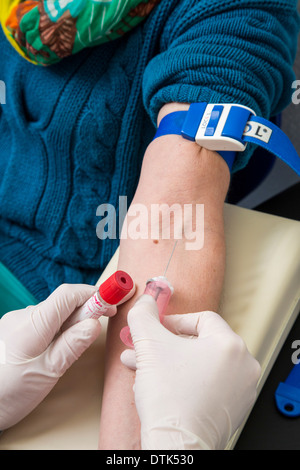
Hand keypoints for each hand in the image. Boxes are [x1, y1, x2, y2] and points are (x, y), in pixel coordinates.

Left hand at [0, 284, 101, 429]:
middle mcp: (22, 316)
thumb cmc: (7, 393)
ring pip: (52, 315)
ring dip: (69, 324)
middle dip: (84, 312)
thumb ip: (71, 346)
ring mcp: (15, 323)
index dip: (94, 294)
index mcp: (32, 323)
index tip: (112, 304)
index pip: (68, 294)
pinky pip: (41, 323)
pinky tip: (54, 351)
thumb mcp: (47, 373)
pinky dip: (55, 331)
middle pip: (61, 304)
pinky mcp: (12, 332)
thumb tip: (94, 324)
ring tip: (70, 351)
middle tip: (96, 330)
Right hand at [121, 295, 260, 449]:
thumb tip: (144, 302)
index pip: (202, 318)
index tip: (157, 328)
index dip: (174, 321)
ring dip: (170, 363)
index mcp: (230, 345)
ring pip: (200, 364)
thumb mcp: (149, 344)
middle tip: (147, 348)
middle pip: (200, 343)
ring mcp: (241, 390)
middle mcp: (243, 366)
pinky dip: (185, 380)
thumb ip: (144, 315)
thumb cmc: (169, 399)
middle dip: (166, 345)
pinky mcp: (233, 409)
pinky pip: (207, 384)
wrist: (176, 445)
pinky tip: (160, 385)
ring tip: (144, 367)